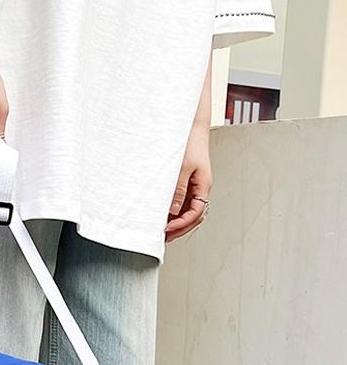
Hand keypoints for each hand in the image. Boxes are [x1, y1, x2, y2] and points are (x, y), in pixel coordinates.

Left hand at [165, 120, 212, 242]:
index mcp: (204, 185)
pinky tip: (163, 215)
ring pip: (188, 210)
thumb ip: (178, 190)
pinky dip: (174, 211)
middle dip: (179, 228)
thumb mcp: (182, 168)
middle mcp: (200, 188)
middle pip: (193, 216)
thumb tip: (173, 211)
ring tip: (161, 229)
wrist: (190, 126)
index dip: (182, 224)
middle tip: (164, 237)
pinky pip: (182, 202)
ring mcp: (194, 186)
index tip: (167, 230)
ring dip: (176, 221)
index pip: (196, 213)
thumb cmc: (189, 142)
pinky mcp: (187, 182)